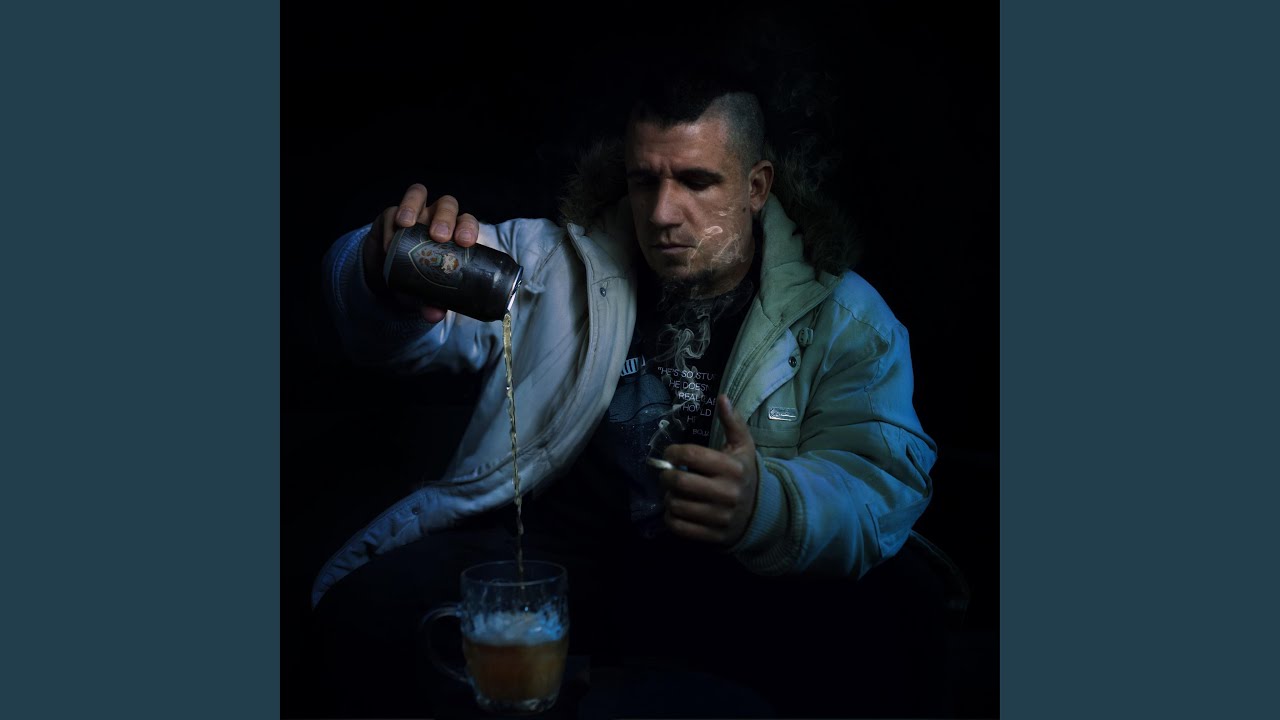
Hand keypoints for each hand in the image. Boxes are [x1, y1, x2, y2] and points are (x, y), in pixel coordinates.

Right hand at [361, 183, 480, 321]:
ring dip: (414, 207)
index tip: (465, 242)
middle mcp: (436, 219)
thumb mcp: (425, 293)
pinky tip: (388, 242)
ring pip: (418, 196)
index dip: (468, 227)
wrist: (386, 276)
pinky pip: (391, 212)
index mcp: (454, 234)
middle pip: (447, 205)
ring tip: (407, 225)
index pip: (467, 222)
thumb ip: (432, 302)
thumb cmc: (417, 279)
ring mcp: (413, 214)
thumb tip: (435, 315)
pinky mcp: (389, 216)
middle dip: (445, 217)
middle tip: (440, 236)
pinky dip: (390, 225)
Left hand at [660, 394, 758, 545]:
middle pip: (679, 482)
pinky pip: (679, 527)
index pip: (692, 455)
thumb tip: (722, 397)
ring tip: (674, 493)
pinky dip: (671, 518)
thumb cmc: (745, 474)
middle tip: (666, 474)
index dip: (673, 452)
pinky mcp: (713, 536)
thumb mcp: (743, 446)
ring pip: (676, 505)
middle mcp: (727, 493)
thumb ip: (733, 422)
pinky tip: (676, 510)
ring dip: (668, 497)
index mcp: (733, 468)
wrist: (762, 513)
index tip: (670, 454)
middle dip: (665, 476)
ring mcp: (720, 517)